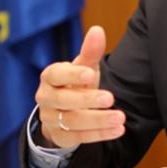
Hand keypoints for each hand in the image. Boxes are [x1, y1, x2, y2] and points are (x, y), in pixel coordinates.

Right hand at [34, 26, 125, 148]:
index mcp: (50, 77)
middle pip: (64, 101)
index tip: (91, 73)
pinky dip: (100, 134)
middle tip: (110, 98)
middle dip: (87, 100)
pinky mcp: (61, 136)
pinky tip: (118, 130)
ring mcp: (52, 119)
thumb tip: (98, 30)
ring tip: (120, 118)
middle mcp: (46, 98)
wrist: (63, 111)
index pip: (57, 75)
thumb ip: (90, 52)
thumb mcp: (83, 67)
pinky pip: (80, 137)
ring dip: (98, 120)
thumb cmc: (75, 83)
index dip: (73, 74)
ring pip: (73, 121)